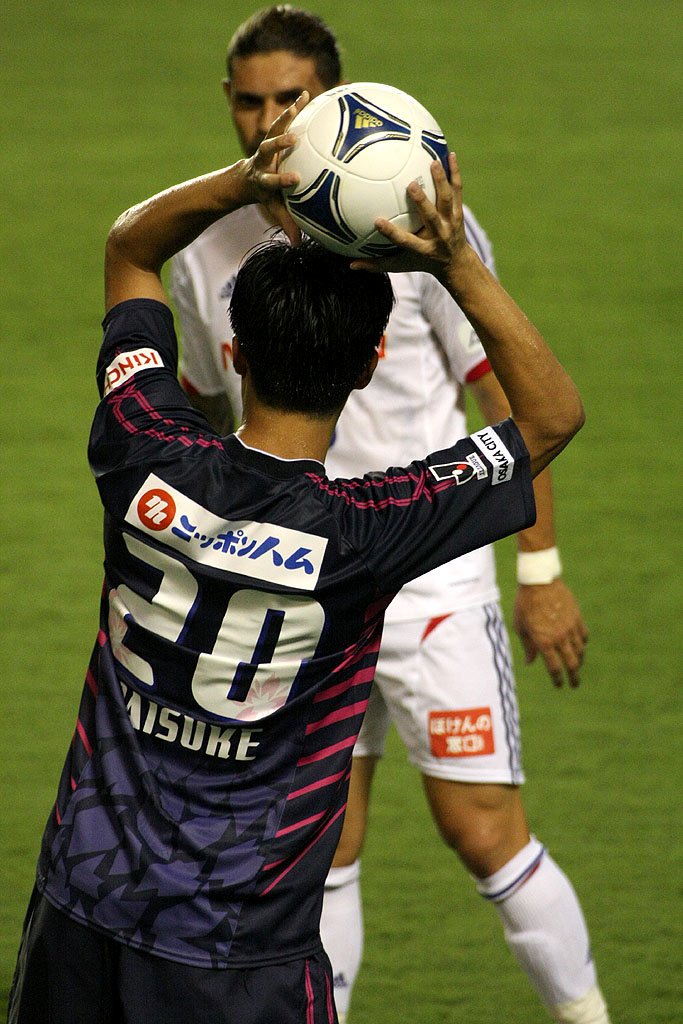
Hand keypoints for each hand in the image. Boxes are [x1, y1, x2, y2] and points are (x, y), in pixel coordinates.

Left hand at [240, 91, 308, 244]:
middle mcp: (262, 160)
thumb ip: (286, 223)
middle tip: (292, 139)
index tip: (295, 179)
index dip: (282, 179)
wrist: (244, 178)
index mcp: (263, 179)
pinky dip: (294, 108)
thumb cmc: (264, 195)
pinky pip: (283, 120)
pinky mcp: (272, 135)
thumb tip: (299, 244)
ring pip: (274, 129)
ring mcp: (266, 146)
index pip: (272, 181)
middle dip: (279, 144)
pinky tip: (306, 95)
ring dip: (287, 116)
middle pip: (268, 149)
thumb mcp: (273, 208)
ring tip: (301, 102)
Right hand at [350, 152, 469, 276]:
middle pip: (430, 217)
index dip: (391, 232)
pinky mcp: (459, 212)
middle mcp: (439, 235)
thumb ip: (377, 264)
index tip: (376, 221)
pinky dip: (455, 172)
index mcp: (423, 249)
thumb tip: (351, 265)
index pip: (405, 241)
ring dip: (441, 181)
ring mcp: (451, 222)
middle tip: (411, 184)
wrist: (456, 262)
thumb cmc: (422, 261)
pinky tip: (450, 154)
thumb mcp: (401, 265)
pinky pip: (457, 190)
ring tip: (433, 162)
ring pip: (446, 200)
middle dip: (421, 202)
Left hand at [513, 578, 588, 687]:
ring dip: (578, 660)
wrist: (539, 581)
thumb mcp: (520, 626)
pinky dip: (582, 643)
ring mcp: (570, 627)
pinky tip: (580, 646)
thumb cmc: (524, 604)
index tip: (558, 685)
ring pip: (580, 650)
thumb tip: (530, 662)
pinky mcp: (577, 617)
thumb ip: (527, 646)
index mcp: (544, 642)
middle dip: (574, 677)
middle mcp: (560, 638)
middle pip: (572, 664)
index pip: (554, 668)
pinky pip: (584, 635)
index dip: (557, 680)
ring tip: (576, 665)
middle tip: (574, 684)